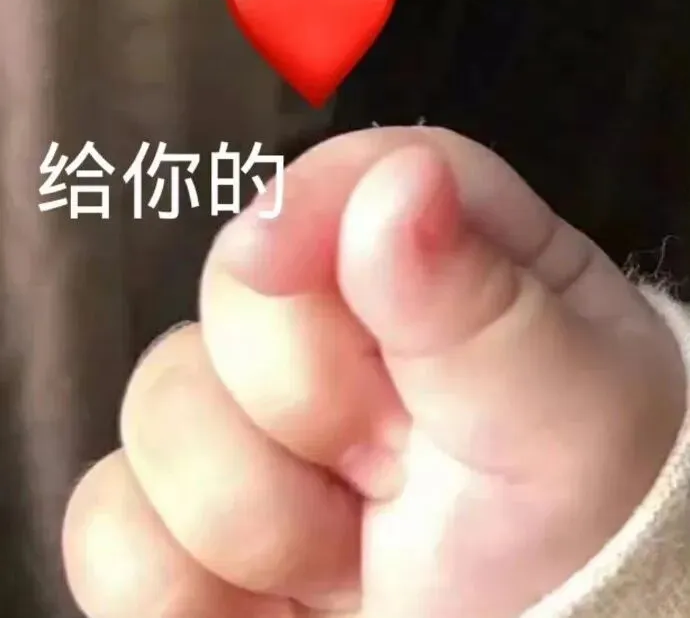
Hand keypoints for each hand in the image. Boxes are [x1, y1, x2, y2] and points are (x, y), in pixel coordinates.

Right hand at [62, 127, 685, 617]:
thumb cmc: (582, 532)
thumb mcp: (564, 416)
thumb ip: (480, 300)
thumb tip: (400, 185)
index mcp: (436, 267)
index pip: (351, 177)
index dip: (306, 208)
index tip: (277, 258)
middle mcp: (334, 329)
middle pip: (235, 288)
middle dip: (309, 401)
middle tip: (397, 469)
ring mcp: (254, 420)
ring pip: (160, 408)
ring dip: (262, 512)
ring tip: (354, 552)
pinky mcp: (194, 514)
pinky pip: (112, 521)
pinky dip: (181, 583)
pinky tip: (275, 597)